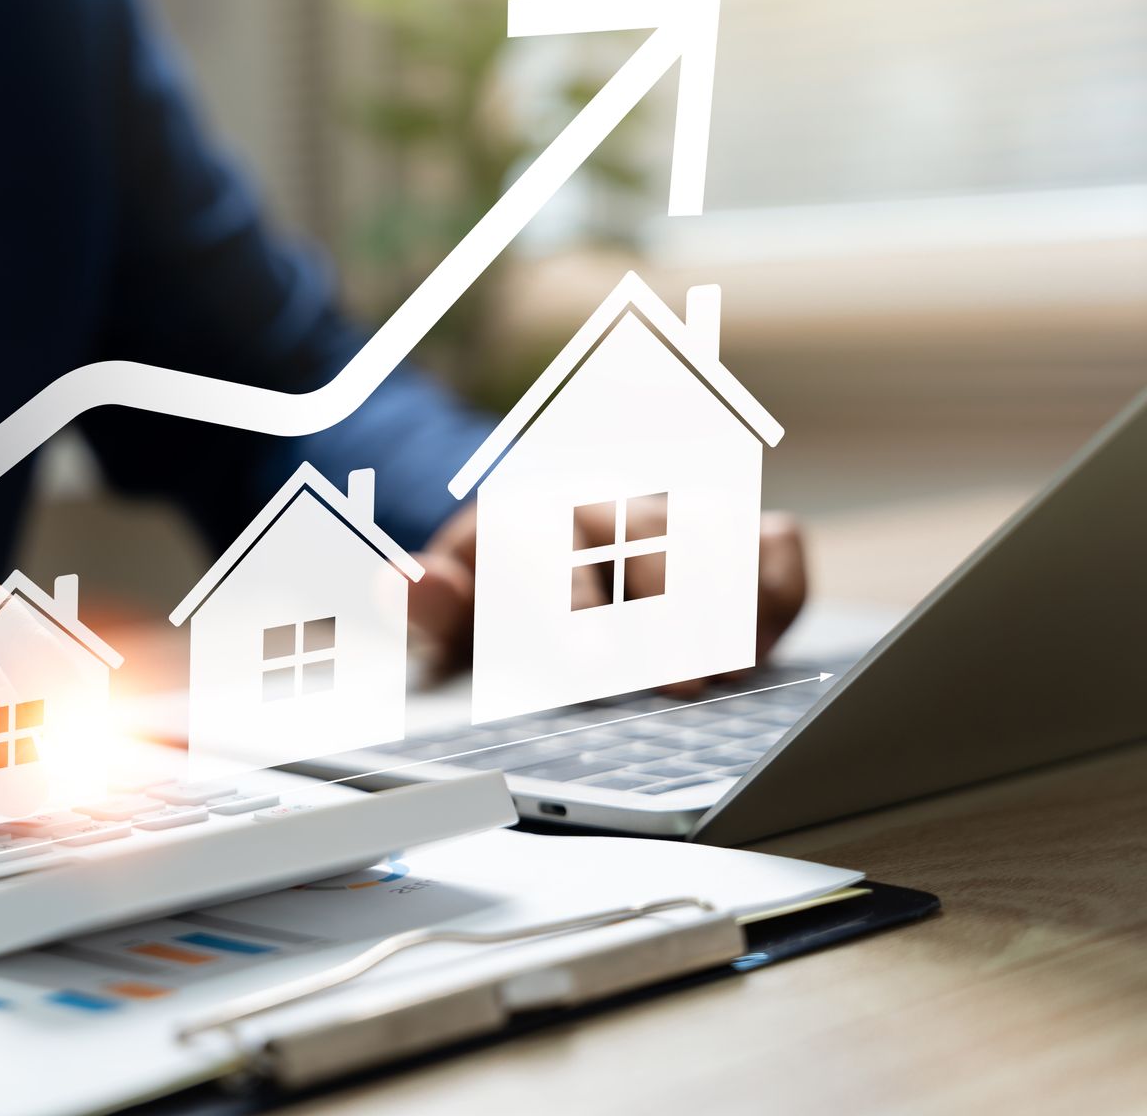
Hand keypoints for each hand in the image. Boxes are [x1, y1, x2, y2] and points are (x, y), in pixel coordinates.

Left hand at [412, 503, 806, 690]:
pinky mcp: (735, 532)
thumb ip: (424, 607)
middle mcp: (610, 505)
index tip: (591, 662)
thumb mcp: (445, 609)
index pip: (556, 548)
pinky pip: (777, 544)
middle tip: (675, 681)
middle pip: (650, 540)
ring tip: (720, 670)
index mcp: (530, 518)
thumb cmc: (493, 597)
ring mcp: (678, 515)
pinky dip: (778, 589)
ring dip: (726, 604)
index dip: (576, 606)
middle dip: (664, 610)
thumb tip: (409, 582)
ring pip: (720, 535)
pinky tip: (757, 648)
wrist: (534, 545)